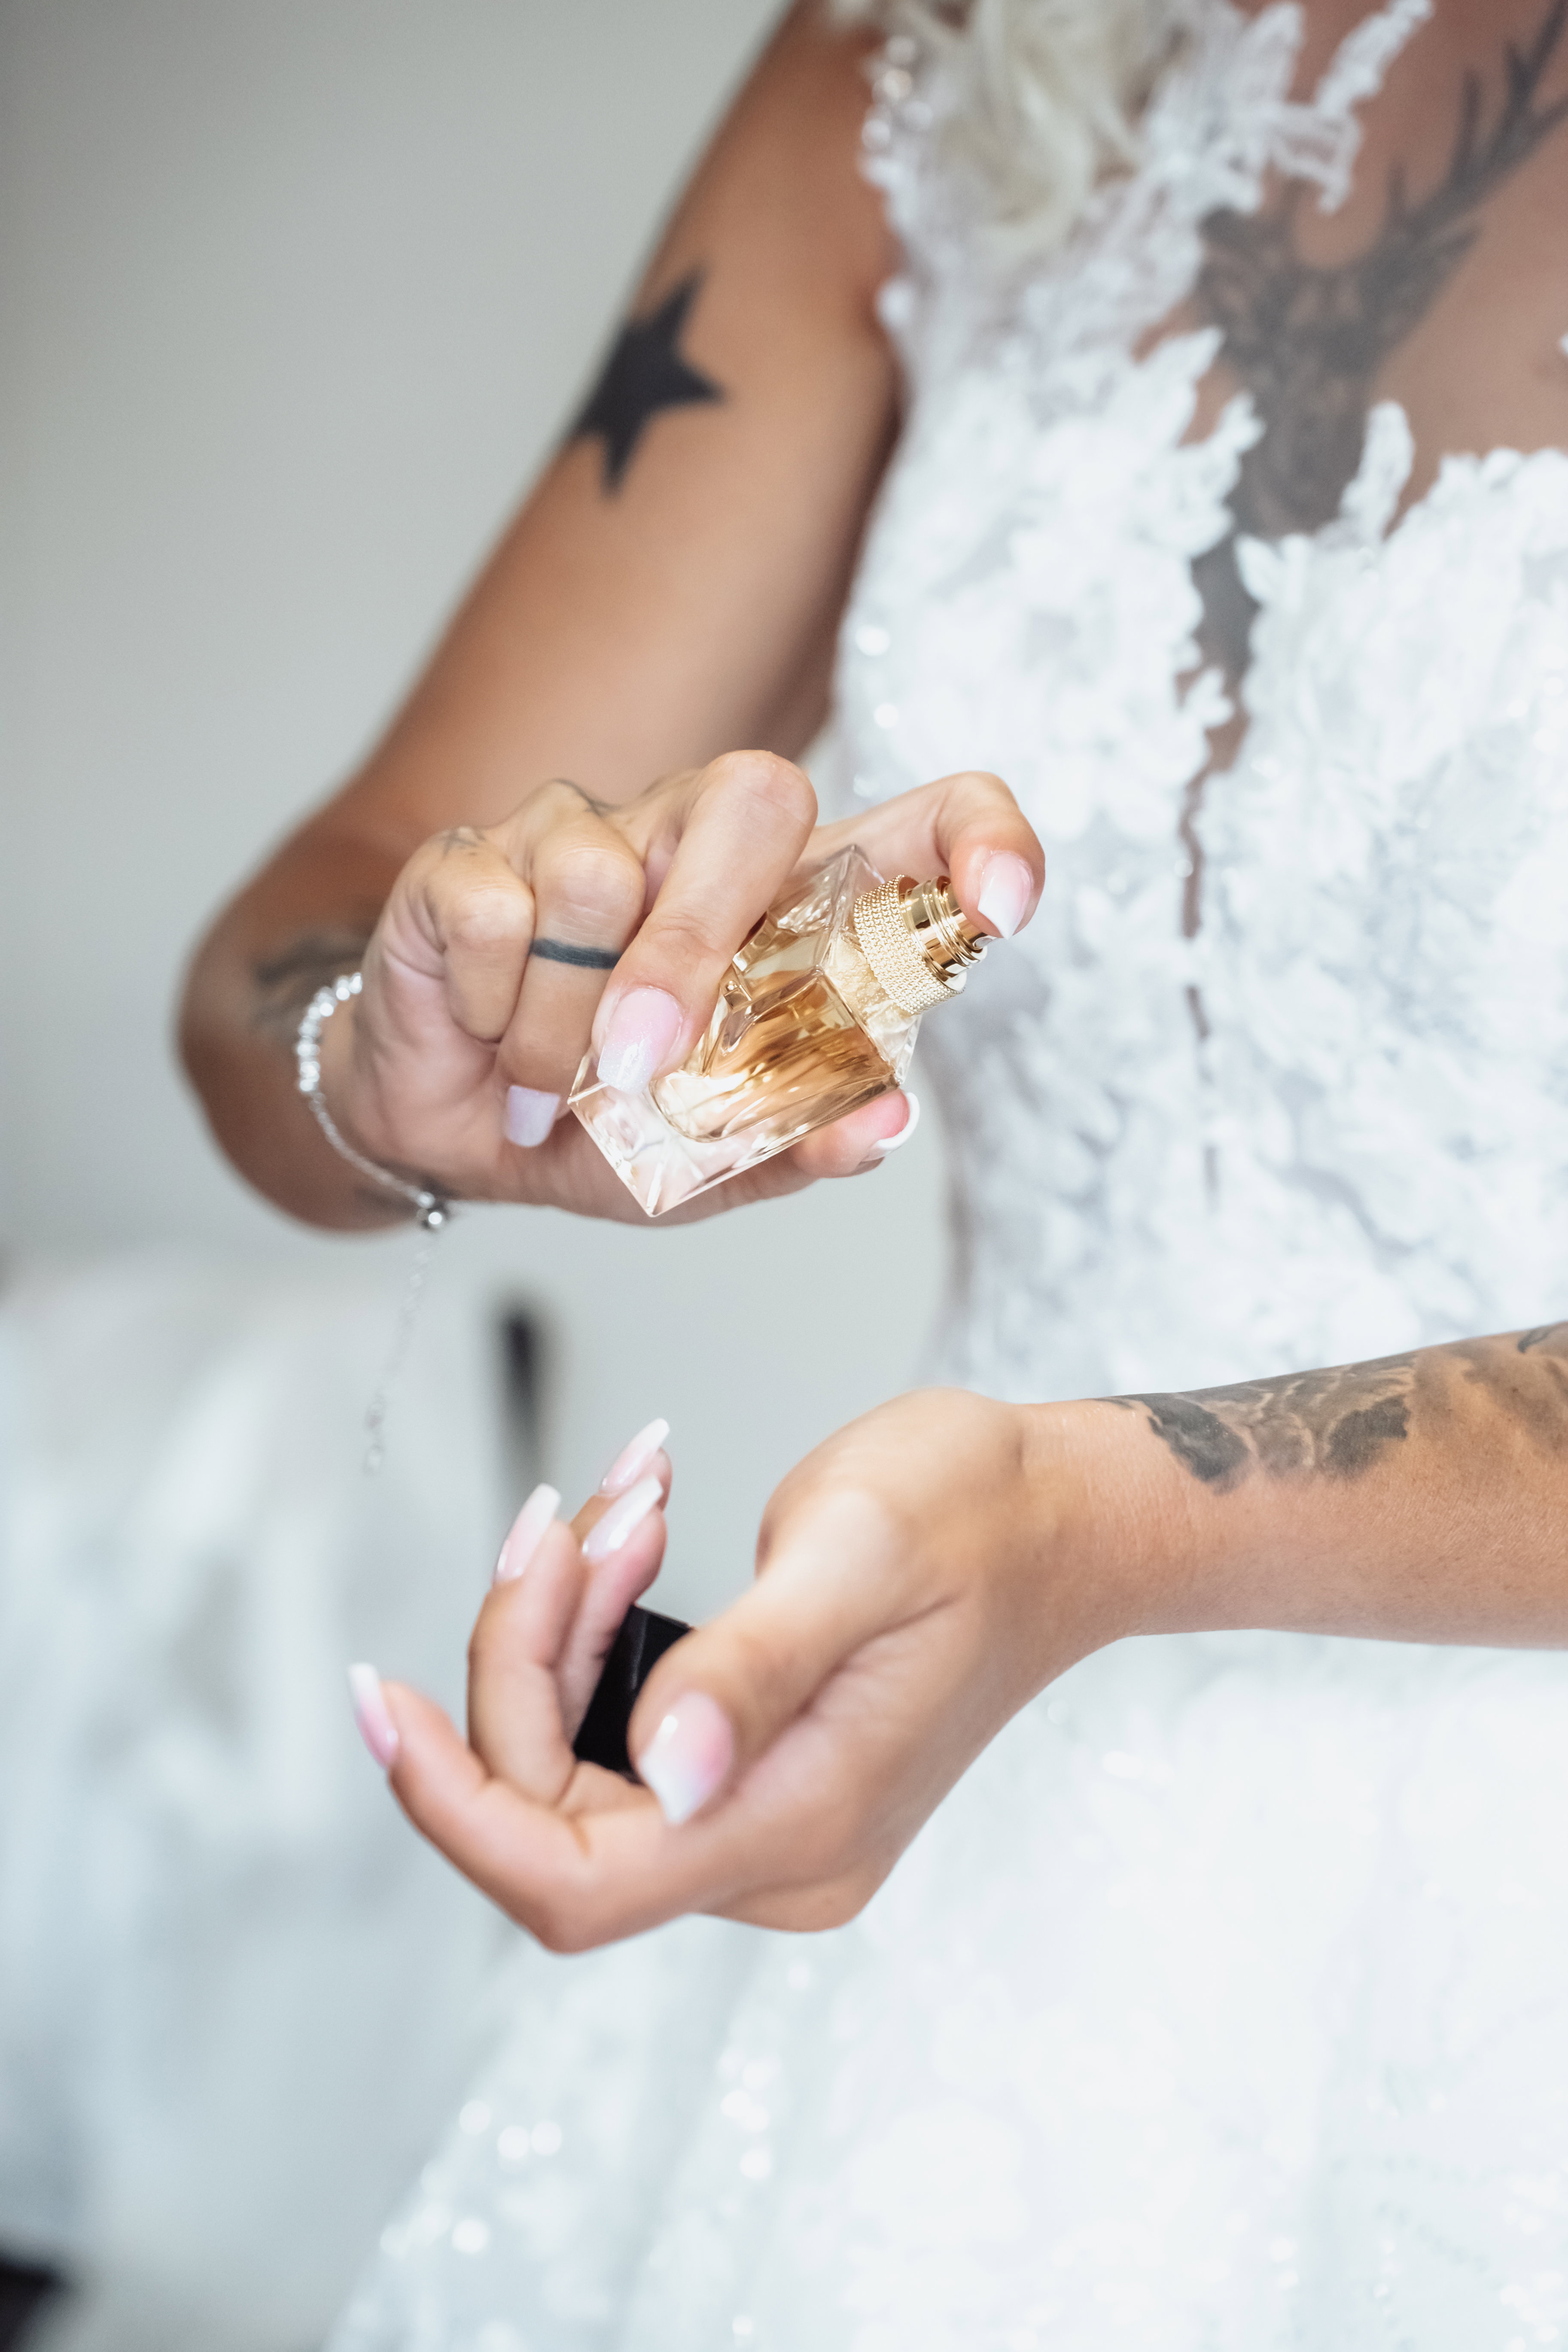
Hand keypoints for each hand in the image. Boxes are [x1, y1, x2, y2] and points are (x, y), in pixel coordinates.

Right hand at [318, 753, 1041, 1223]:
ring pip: (597, 876)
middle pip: (752, 797)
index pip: (920, 822)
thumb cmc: (597, 1126)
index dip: (976, 839)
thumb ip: (800, 1139)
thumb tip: (882, 1124)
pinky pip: (498, 912)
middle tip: (648, 1065)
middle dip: (699, 943)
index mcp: (787, 904)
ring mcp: (580, 828)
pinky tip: (493, 1041)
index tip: (1001, 905)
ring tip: (557, 1085)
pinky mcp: (472, 854)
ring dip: (569, 1023)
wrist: (453, 1134)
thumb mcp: (713, 1163)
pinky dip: (495, 1013)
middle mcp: (694, 837)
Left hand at [355, 1392, 1136, 1950]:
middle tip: (577, 1513)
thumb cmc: (977, 1512)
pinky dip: (599, 1633)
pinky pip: (619, 1736)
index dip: (450, 1805)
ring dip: (562, 1629)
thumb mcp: (858, 1551)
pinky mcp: (759, 1779)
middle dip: (525, 1653)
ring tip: (628, 1502)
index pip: (570, 1883)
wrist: (1063, 1517)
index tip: (380, 1697)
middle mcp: (780, 1856)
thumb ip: (753, 1668)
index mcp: (802, 1822)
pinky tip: (642, 1536)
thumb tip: (663, 1772)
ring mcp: (770, 1826)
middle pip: (555, 1812)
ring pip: (576, 1767)